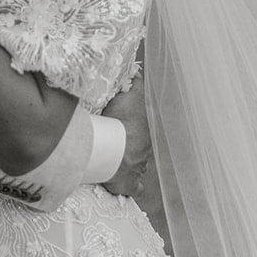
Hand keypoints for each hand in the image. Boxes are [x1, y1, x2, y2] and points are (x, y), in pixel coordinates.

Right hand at [101, 71, 151, 197]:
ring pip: (139, 165)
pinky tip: (134, 188)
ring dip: (130, 163)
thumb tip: (138, 68)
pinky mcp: (129, 183)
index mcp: (143, 130)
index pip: (140, 127)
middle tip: (117, 144)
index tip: (124, 124)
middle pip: (139, 147)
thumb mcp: (128, 95)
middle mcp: (144, 149)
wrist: (112, 148)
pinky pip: (135, 187)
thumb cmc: (118, 121)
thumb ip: (134, 81)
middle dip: (131, 146)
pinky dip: (135, 187)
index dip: (132, 126)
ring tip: (118, 162)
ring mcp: (138, 166)